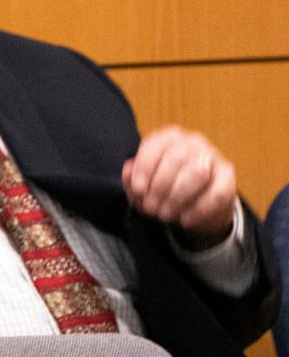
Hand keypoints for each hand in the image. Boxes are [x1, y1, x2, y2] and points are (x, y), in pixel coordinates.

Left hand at [121, 125, 236, 248]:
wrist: (196, 207)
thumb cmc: (164, 190)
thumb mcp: (143, 186)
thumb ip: (131, 179)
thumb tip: (128, 170)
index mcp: (169, 137)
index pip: (154, 146)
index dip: (143, 170)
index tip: (139, 190)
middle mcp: (192, 142)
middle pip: (175, 160)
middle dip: (160, 188)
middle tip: (152, 208)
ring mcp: (213, 157)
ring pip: (197, 174)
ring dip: (178, 199)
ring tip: (166, 214)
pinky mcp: (228, 177)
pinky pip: (216, 193)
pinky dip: (198, 210)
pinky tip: (185, 219)